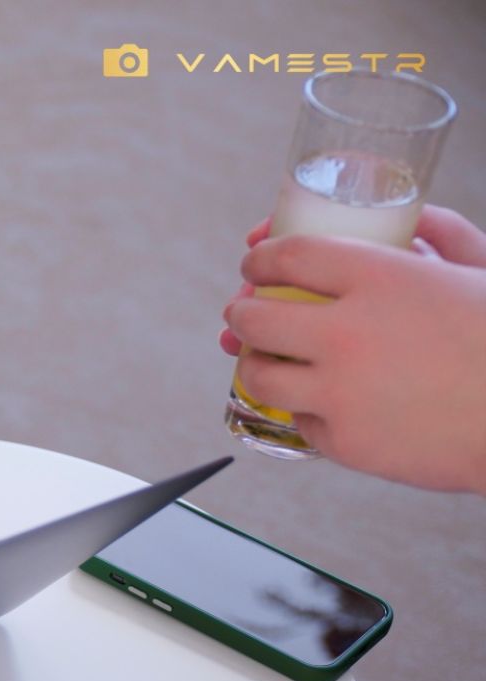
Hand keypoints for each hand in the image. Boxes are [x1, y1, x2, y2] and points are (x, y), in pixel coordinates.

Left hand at [221, 209, 485, 493]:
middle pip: (254, 316)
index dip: (261, 258)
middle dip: (240, 312)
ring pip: (260, 375)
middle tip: (241, 313)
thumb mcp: (482, 271)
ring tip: (264, 359)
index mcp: (382, 278)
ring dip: (254, 363)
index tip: (254, 263)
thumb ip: (445, 236)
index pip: (290, 256)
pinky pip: (301, 420)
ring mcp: (341, 391)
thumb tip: (412, 219)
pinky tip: (324, 401)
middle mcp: (350, 333)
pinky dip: (308, 409)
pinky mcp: (343, 440)